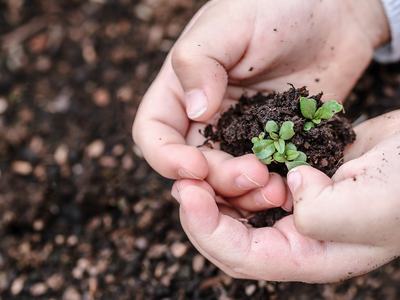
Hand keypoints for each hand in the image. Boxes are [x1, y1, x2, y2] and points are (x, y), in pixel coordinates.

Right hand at [133, 0, 388, 184]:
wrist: (333, 11)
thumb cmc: (276, 6)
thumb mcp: (231, 24)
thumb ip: (200, 63)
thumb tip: (195, 112)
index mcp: (183, 90)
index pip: (154, 133)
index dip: (166, 157)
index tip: (194, 167)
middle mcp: (208, 118)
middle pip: (194, 166)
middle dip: (216, 180)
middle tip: (252, 175)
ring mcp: (242, 134)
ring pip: (228, 180)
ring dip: (244, 193)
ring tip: (274, 187)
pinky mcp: (276, 143)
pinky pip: (267, 176)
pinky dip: (273, 188)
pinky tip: (290, 187)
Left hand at [170, 111, 399, 282]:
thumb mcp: (370, 207)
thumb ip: (321, 214)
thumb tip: (290, 187)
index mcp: (310, 256)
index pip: (242, 256)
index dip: (208, 228)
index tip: (188, 192)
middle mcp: (297, 238)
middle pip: (231, 238)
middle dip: (201, 212)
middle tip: (183, 180)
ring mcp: (295, 209)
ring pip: (238, 211)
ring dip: (216, 192)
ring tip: (200, 168)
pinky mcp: (295, 182)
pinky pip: (253, 184)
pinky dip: (235, 174)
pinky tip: (226, 157)